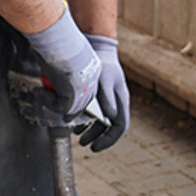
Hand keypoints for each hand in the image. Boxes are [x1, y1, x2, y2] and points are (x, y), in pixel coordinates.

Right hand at [24, 6, 99, 117]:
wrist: (57, 35)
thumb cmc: (57, 36)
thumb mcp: (63, 50)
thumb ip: (63, 62)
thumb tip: (53, 65)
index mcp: (93, 65)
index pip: (88, 86)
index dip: (77, 93)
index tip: (63, 95)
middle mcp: (92, 78)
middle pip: (84, 100)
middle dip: (71, 107)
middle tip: (56, 107)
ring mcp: (85, 87)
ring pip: (73, 107)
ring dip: (55, 104)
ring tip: (40, 93)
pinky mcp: (74, 94)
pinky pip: (62, 107)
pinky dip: (49, 103)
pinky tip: (38, 92)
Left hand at [82, 36, 128, 150]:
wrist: (98, 47)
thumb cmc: (103, 63)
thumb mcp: (104, 80)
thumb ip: (107, 98)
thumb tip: (110, 118)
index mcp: (121, 100)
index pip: (120, 126)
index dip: (109, 140)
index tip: (96, 147)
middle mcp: (116, 102)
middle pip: (109, 126)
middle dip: (97, 137)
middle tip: (83, 143)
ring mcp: (108, 99)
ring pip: (101, 121)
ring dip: (90, 130)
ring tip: (77, 134)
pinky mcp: (98, 95)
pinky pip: (94, 112)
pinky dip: (85, 119)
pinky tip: (75, 121)